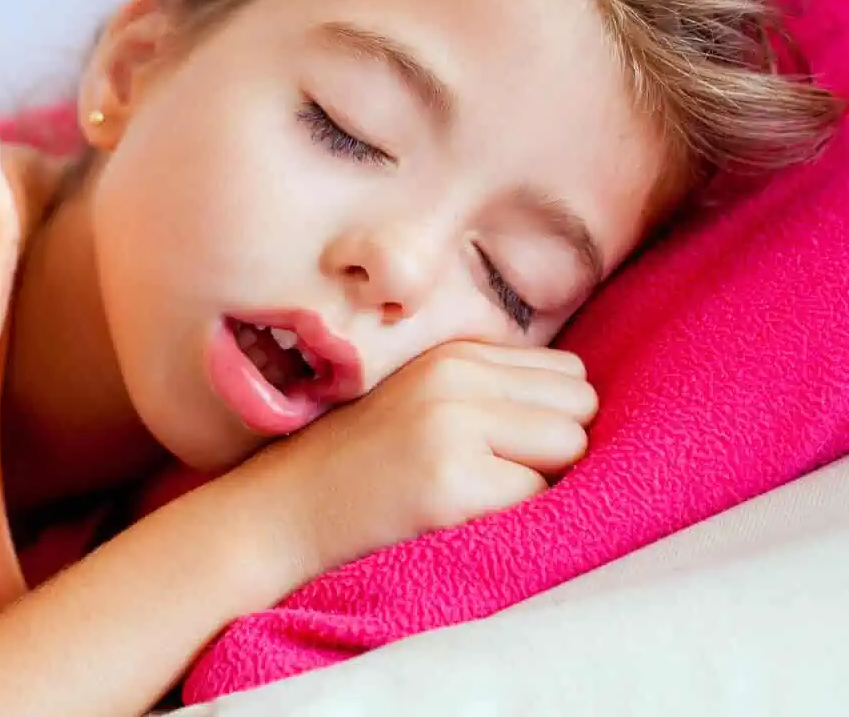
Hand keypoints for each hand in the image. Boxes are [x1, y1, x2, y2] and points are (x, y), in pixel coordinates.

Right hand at [238, 341, 596, 575]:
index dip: (550, 417)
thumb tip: (583, 402)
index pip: (567, 373)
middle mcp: (457, 375)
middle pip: (580, 404)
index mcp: (456, 353)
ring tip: (481, 490)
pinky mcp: (449, 480)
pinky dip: (514, 516)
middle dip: (556, 446)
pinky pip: (537, 496)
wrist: (287, 508)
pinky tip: (463, 516)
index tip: (509, 446)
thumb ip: (493, 388)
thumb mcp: (426, 398)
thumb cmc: (367, 460)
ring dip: (541, 479)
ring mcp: (452, 423)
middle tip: (499, 472)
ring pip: (570, 446)